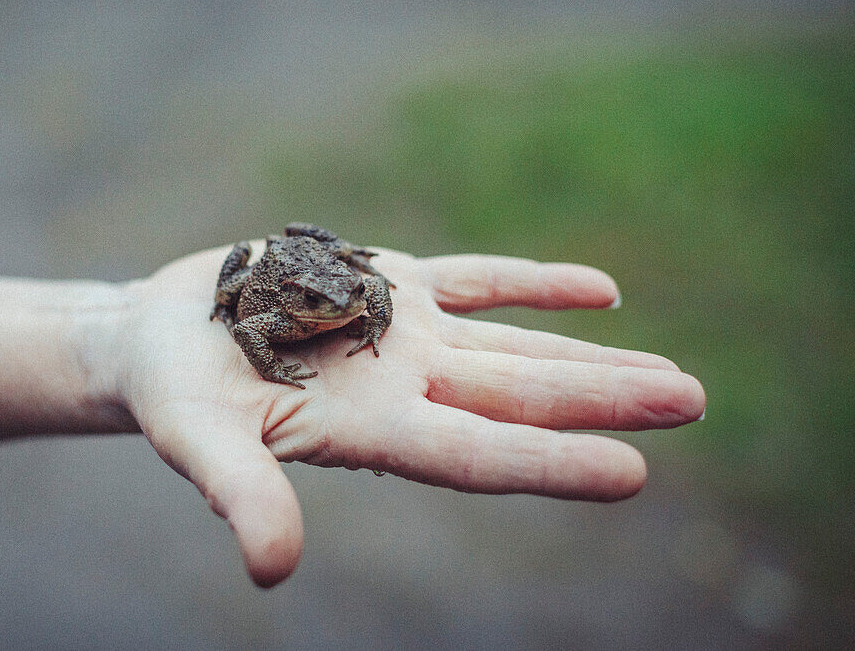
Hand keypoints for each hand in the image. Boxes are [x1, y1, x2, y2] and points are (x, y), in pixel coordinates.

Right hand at [106, 244, 705, 586]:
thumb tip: (274, 571)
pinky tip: (603, 293)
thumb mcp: (197, 441)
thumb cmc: (173, 395)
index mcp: (369, 429)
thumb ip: (241, 494)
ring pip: (515, 346)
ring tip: (672, 375)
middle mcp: (405, 386)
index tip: (633, 472)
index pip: (475, 453)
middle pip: (520, 397)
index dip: (549, 463)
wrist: (162, 337)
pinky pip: (479, 282)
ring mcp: (406, 335)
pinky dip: (537, 286)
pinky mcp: (391, 284)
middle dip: (604, 401)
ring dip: (592, 357)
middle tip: (692, 402)